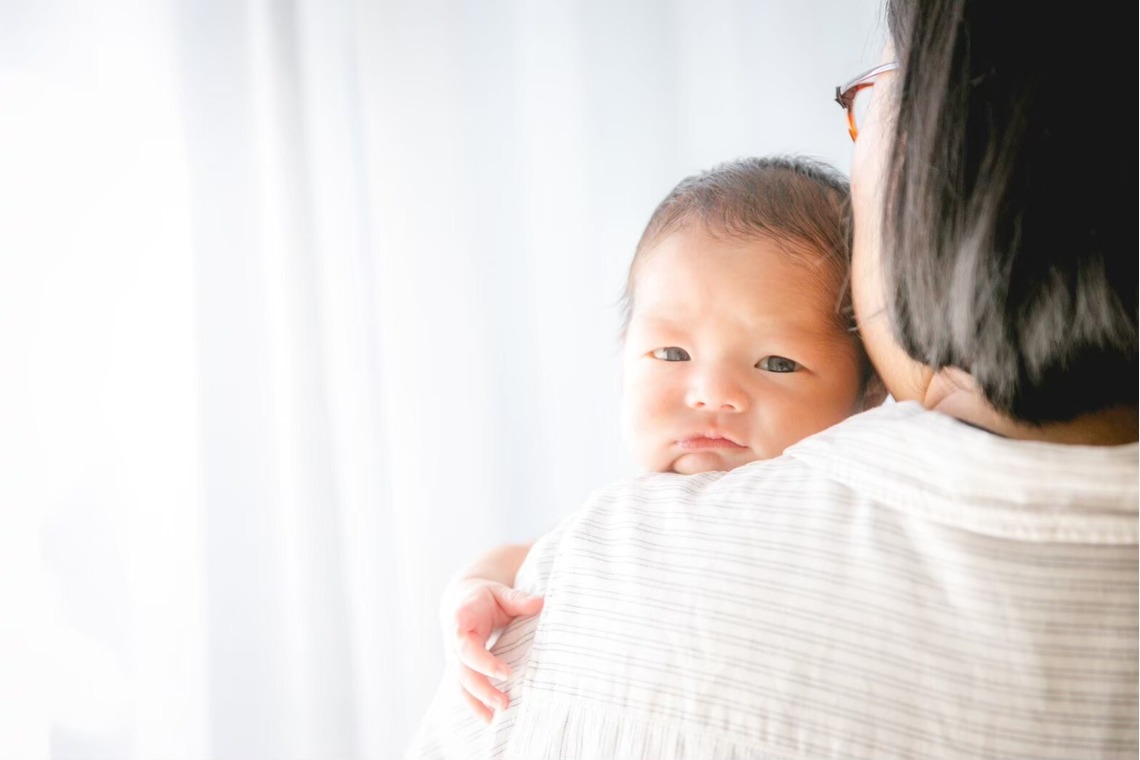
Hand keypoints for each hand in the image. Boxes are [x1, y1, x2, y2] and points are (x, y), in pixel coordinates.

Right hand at [441, 578, 543, 722]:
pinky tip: (488, 718)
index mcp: (461, 620)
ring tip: (495, 717)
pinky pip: (462, 689)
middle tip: (504, 703)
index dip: (484, 662)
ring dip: (476, 702)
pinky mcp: (458, 668)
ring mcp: (453, 657)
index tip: (506, 673)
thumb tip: (540, 603)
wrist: (460, 599)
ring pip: (459, 684)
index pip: (467, 647)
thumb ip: (517, 599)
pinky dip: (472, 704)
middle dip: (481, 689)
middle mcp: (453, 642)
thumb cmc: (483, 597)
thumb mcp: (499, 592)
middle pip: (462, 671)